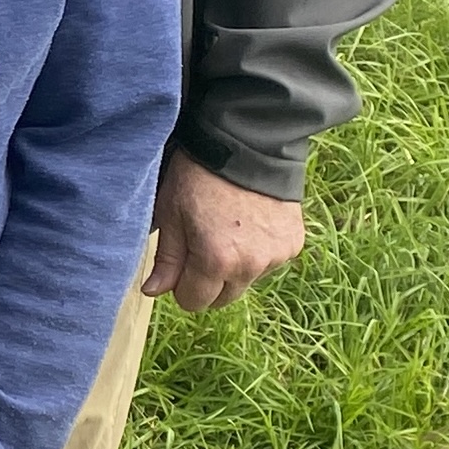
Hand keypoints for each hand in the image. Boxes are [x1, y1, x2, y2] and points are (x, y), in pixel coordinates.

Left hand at [141, 147, 304, 312]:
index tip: (179, 264)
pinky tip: (248, 225)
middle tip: (200, 246)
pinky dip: (257, 253)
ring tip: (225, 229)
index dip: (181, 286)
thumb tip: (154, 291)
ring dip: (234, 267)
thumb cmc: (198, 177)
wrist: (246, 146)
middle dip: (207, 282)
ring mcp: (277, 256)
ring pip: (246, 281)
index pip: (194, 302)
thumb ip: (167, 259)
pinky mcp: (293, 243)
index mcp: (216, 261)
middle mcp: (252, 265)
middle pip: (222, 298)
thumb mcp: (170, 214)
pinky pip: (269, 263)